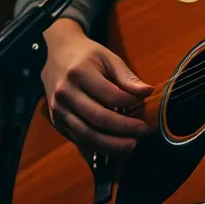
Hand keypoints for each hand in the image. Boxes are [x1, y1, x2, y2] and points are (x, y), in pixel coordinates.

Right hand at [42, 18, 153, 156]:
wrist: (56, 55)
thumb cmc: (87, 56)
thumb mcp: (109, 58)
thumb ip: (127, 77)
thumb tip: (148, 92)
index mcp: (79, 73)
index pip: (109, 94)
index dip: (129, 102)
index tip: (144, 105)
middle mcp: (65, 93)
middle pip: (97, 118)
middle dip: (123, 128)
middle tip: (142, 131)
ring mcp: (58, 110)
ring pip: (86, 134)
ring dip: (111, 144)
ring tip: (131, 145)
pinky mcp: (57, 122)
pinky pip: (78, 139)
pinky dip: (97, 147)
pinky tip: (114, 148)